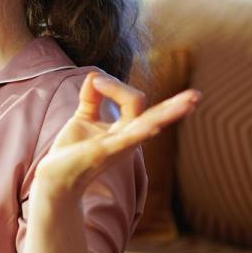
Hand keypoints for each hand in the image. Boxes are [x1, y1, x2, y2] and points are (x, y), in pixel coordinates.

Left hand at [34, 72, 200, 200]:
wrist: (54, 177)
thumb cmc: (71, 152)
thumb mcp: (84, 118)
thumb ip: (92, 97)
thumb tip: (95, 75)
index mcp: (126, 130)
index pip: (134, 100)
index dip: (116, 84)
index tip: (94, 81)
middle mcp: (129, 138)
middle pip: (155, 115)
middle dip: (176, 106)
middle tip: (197, 96)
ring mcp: (120, 146)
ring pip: (150, 125)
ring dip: (169, 113)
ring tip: (191, 102)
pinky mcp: (106, 152)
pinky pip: (129, 138)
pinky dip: (141, 129)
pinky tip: (156, 124)